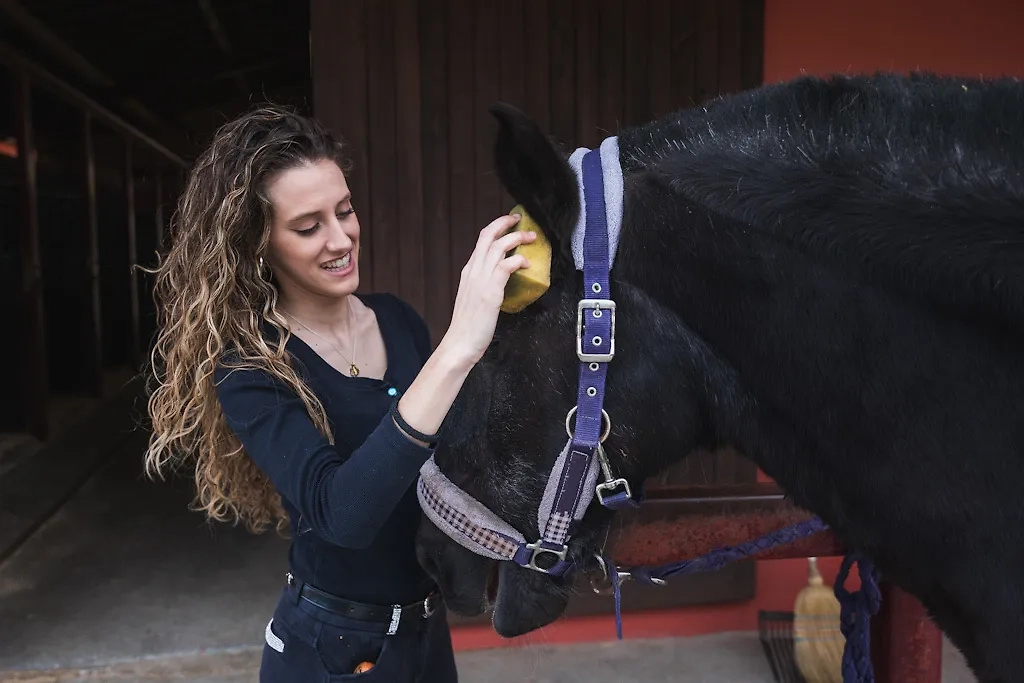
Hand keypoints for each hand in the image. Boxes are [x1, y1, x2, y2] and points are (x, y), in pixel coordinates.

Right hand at [439, 213, 535, 368]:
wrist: (460, 344)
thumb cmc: (468, 326)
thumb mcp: (474, 298)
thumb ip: (484, 286)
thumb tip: (499, 280)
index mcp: (468, 272)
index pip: (481, 241)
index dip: (495, 228)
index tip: (508, 223)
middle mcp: (473, 271)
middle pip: (488, 236)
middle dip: (504, 223)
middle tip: (519, 219)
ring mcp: (480, 280)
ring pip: (498, 246)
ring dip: (517, 237)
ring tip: (531, 237)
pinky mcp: (490, 291)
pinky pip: (506, 265)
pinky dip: (518, 260)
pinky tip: (526, 263)